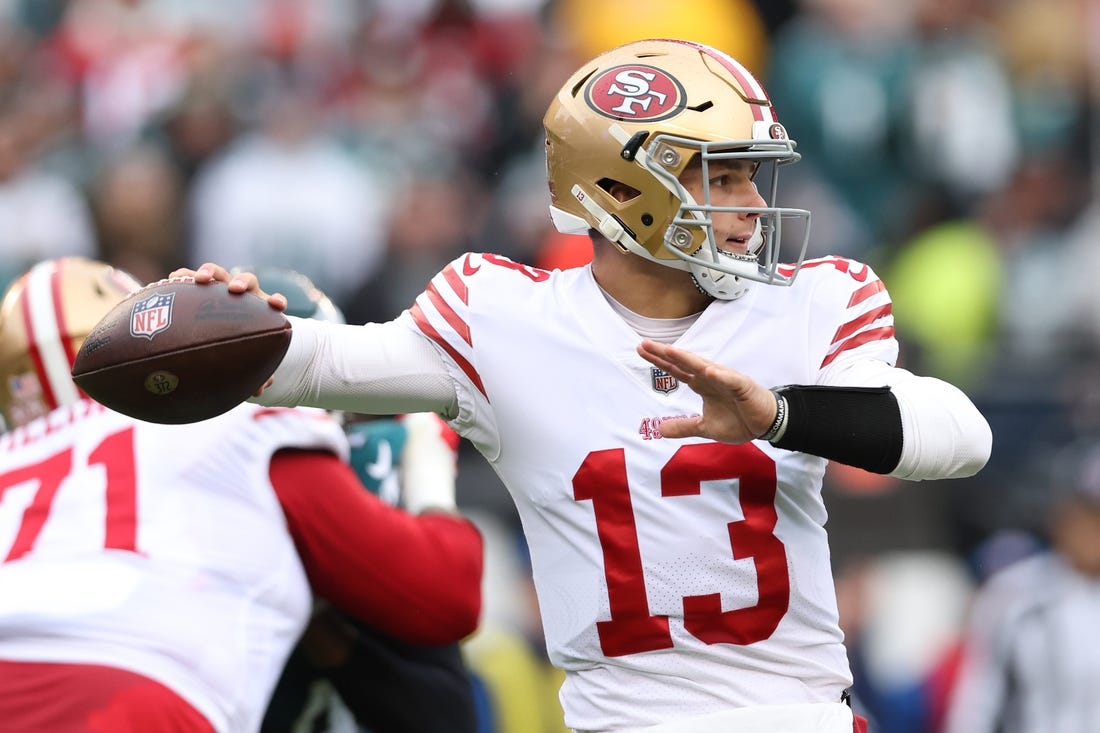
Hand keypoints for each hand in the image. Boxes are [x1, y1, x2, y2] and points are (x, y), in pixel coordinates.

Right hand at [170, 263, 285, 396]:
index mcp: (260, 312)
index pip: (272, 302)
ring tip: (200, 280)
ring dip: (210, 272)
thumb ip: (254, 373)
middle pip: (247, 281)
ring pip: (217, 273)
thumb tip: (258, 393)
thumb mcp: (247, 359)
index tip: (278, 305)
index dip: (276, 301)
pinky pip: (188, 277)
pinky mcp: (197, 286)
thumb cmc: (238, 348)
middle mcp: (242, 296)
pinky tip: (170, 280)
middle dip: (242, 283)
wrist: (221, 332)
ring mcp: (219, 288)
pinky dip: (182, 276)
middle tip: (235, 290)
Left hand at [636, 338, 777, 443]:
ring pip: (704, 366)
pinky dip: (721, 376)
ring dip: (687, 359)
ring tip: (670, 350)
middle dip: (665, 354)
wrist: (766, 423)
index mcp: (701, 385)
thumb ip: (683, 426)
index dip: (659, 361)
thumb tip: (660, 430)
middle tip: (644, 343)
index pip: (676, 370)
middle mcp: (710, 378)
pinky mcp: (743, 387)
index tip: (641, 350)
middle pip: (684, 363)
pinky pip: (731, 380)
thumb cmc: (738, 420)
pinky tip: (709, 371)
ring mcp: (726, 380)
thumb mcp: (705, 427)